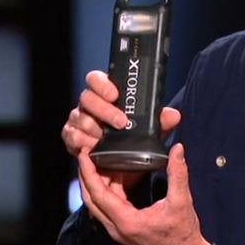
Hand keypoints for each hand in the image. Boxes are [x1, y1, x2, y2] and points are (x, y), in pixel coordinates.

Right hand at [61, 70, 179, 155]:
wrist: (123, 165)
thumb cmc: (135, 139)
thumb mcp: (151, 130)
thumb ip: (161, 121)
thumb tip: (173, 115)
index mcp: (106, 95)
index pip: (96, 79)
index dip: (102, 84)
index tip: (115, 94)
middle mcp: (89, 105)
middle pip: (87, 98)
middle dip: (104, 110)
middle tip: (121, 122)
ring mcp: (79, 120)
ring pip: (80, 118)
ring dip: (94, 129)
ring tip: (107, 137)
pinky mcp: (72, 137)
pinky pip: (72, 136)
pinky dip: (83, 142)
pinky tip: (94, 146)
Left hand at [77, 143, 210, 244]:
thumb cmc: (183, 233)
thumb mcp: (181, 201)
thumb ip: (178, 173)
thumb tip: (177, 149)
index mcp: (127, 221)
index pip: (98, 194)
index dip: (89, 173)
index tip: (84, 156)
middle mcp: (117, 228)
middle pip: (91, 200)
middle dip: (86, 176)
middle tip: (86, 155)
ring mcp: (118, 231)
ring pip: (98, 205)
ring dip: (96, 184)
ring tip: (100, 162)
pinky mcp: (123, 230)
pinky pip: (108, 208)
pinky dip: (108, 191)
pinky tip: (116, 178)